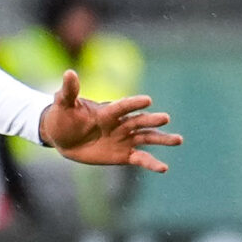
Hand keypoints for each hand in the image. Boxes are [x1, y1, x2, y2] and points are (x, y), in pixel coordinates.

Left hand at [38, 71, 181, 171]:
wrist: (63, 138)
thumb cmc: (63, 118)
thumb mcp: (63, 105)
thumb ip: (69, 92)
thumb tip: (69, 73)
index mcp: (108, 112)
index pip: (123, 106)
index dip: (134, 103)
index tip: (147, 100)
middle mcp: (120, 124)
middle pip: (139, 121)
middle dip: (151, 120)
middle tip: (165, 118)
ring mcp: (124, 139)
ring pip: (147, 138)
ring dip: (162, 139)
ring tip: (178, 140)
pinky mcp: (124, 154)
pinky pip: (141, 158)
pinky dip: (152, 163)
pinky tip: (164, 168)